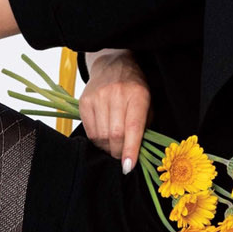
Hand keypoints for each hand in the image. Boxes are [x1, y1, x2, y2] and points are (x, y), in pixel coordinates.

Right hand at [78, 51, 152, 172]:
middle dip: (119, 152)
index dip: (131, 149)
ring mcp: (98, 97)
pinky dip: (97, 141)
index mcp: (137, 95)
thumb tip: (136, 153)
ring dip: (107, 148)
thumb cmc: (134, 87)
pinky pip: (90, 131)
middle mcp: (116, 94)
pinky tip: (103, 138)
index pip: (133, 127)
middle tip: (122, 158)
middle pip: (115, 135)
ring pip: (101, 136)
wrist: (112, 64)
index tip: (128, 167)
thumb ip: (144, 126)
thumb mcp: (147, 103)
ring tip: (113, 146)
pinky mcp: (84, 101)